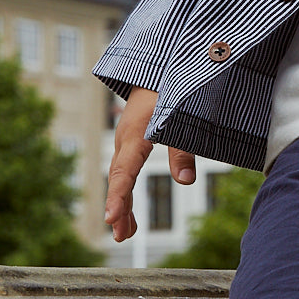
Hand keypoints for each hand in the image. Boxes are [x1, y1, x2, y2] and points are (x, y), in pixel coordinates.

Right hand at [104, 87, 197, 242]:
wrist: (160, 62)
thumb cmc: (173, 86)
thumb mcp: (182, 115)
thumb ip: (183, 148)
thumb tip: (185, 182)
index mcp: (135, 133)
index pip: (124, 171)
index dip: (118, 196)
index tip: (112, 219)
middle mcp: (125, 138)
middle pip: (119, 178)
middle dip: (119, 208)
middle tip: (122, 236)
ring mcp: (127, 138)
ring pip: (120, 176)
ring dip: (122, 204)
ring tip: (127, 233)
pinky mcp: (133, 137)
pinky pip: (125, 169)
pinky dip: (126, 191)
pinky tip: (130, 213)